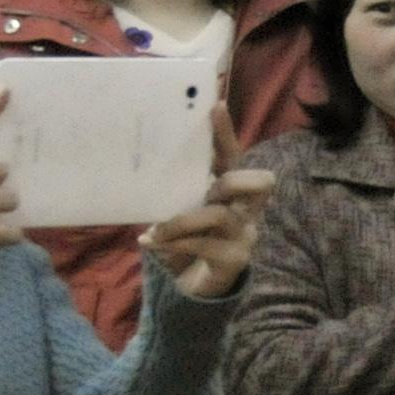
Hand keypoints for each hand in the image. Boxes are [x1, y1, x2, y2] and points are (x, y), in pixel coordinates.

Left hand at [140, 107, 273, 302]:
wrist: (195, 288)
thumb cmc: (186, 242)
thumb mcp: (180, 211)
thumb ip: (175, 191)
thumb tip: (138, 164)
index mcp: (232, 192)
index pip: (233, 156)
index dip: (226, 133)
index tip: (215, 106)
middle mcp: (247, 210)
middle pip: (256, 183)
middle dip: (230, 181)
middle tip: (206, 188)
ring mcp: (244, 236)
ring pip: (219, 215)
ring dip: (181, 222)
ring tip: (155, 230)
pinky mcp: (234, 260)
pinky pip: (203, 245)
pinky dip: (173, 243)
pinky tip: (150, 242)